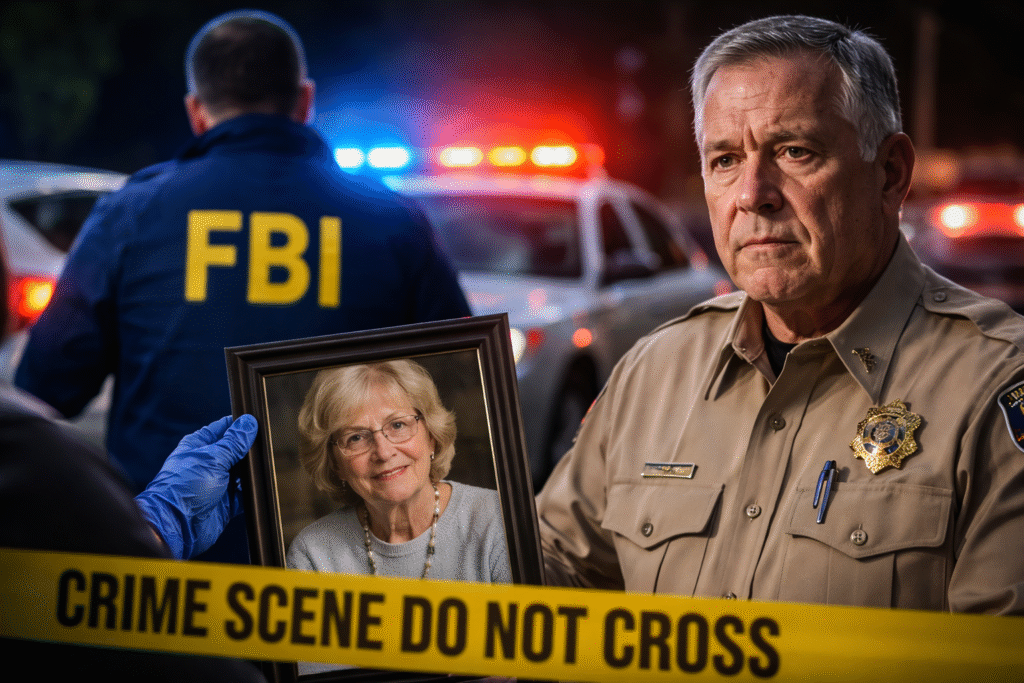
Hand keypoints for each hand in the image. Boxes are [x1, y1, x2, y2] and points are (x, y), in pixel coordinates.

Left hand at [134, 415, 257, 558]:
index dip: (241, 425)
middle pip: (237, 450)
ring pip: (243, 472)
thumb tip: (249, 423)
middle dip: (250, 449)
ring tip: (263, 467)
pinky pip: (246, 494)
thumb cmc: (184, 488)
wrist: (176, 526)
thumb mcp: (213, 458)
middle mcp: (209, 463)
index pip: (224, 428)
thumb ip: (234, 442)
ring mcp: (218, 483)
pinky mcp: (226, 503)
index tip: (258, 423)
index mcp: (200, 446)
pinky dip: (253, 492)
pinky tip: (260, 487)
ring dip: (252, 472)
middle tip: (265, 446)